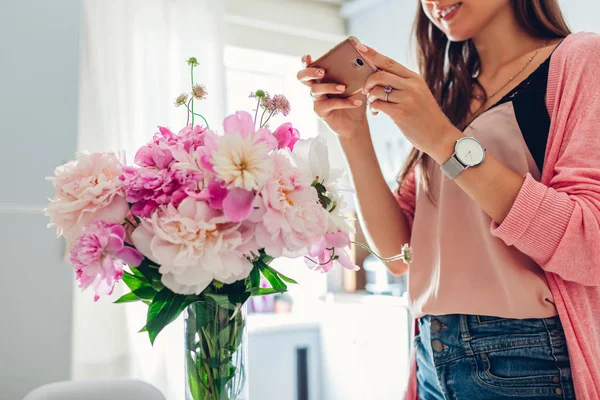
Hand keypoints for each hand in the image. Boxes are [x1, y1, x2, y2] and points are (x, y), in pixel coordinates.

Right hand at [297, 55, 367, 140]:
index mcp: (322, 76)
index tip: (308, 57)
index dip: (305, 61)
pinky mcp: (320, 110)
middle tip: (322, 72)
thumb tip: (362, 55)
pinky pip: (330, 104)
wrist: (356, 121)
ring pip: (315, 90)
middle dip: (310, 72)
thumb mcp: (358, 81)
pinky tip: (356, 102)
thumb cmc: (355, 98)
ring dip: (330, 87)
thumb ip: (357, 70)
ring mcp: (316, 99)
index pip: (309, 66)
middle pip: (302, 77)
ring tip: (343, 87)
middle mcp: (316, 86)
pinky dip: (344, 102)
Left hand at [356, 44, 463, 161]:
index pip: (389, 62)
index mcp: (414, 78)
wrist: (439, 136)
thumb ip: (402, 84)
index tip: (359, 47)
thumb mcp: (418, 94)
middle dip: (367, 81)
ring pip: (377, 90)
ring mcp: (407, 99)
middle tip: (365, 90)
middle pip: (380, 74)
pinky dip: (373, 108)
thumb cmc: (425, 116)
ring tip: (373, 104)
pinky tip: (376, 113)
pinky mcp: (401, 113)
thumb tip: (379, 75)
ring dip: (370, 97)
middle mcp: (411, 85)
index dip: (372, 54)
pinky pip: (378, 104)